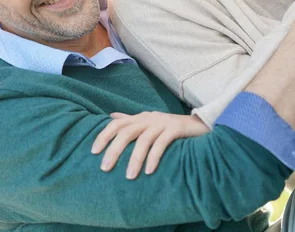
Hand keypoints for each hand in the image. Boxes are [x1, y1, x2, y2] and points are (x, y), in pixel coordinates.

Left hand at [92, 112, 208, 179]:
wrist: (200, 124)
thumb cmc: (170, 127)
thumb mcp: (149, 122)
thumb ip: (130, 120)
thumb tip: (111, 117)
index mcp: (140, 117)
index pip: (117, 124)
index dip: (104, 136)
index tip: (93, 151)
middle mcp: (149, 118)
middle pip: (127, 132)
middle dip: (114, 150)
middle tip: (105, 168)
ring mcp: (163, 123)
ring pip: (144, 140)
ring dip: (135, 159)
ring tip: (129, 177)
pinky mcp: (176, 129)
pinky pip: (162, 143)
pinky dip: (154, 157)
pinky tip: (149, 171)